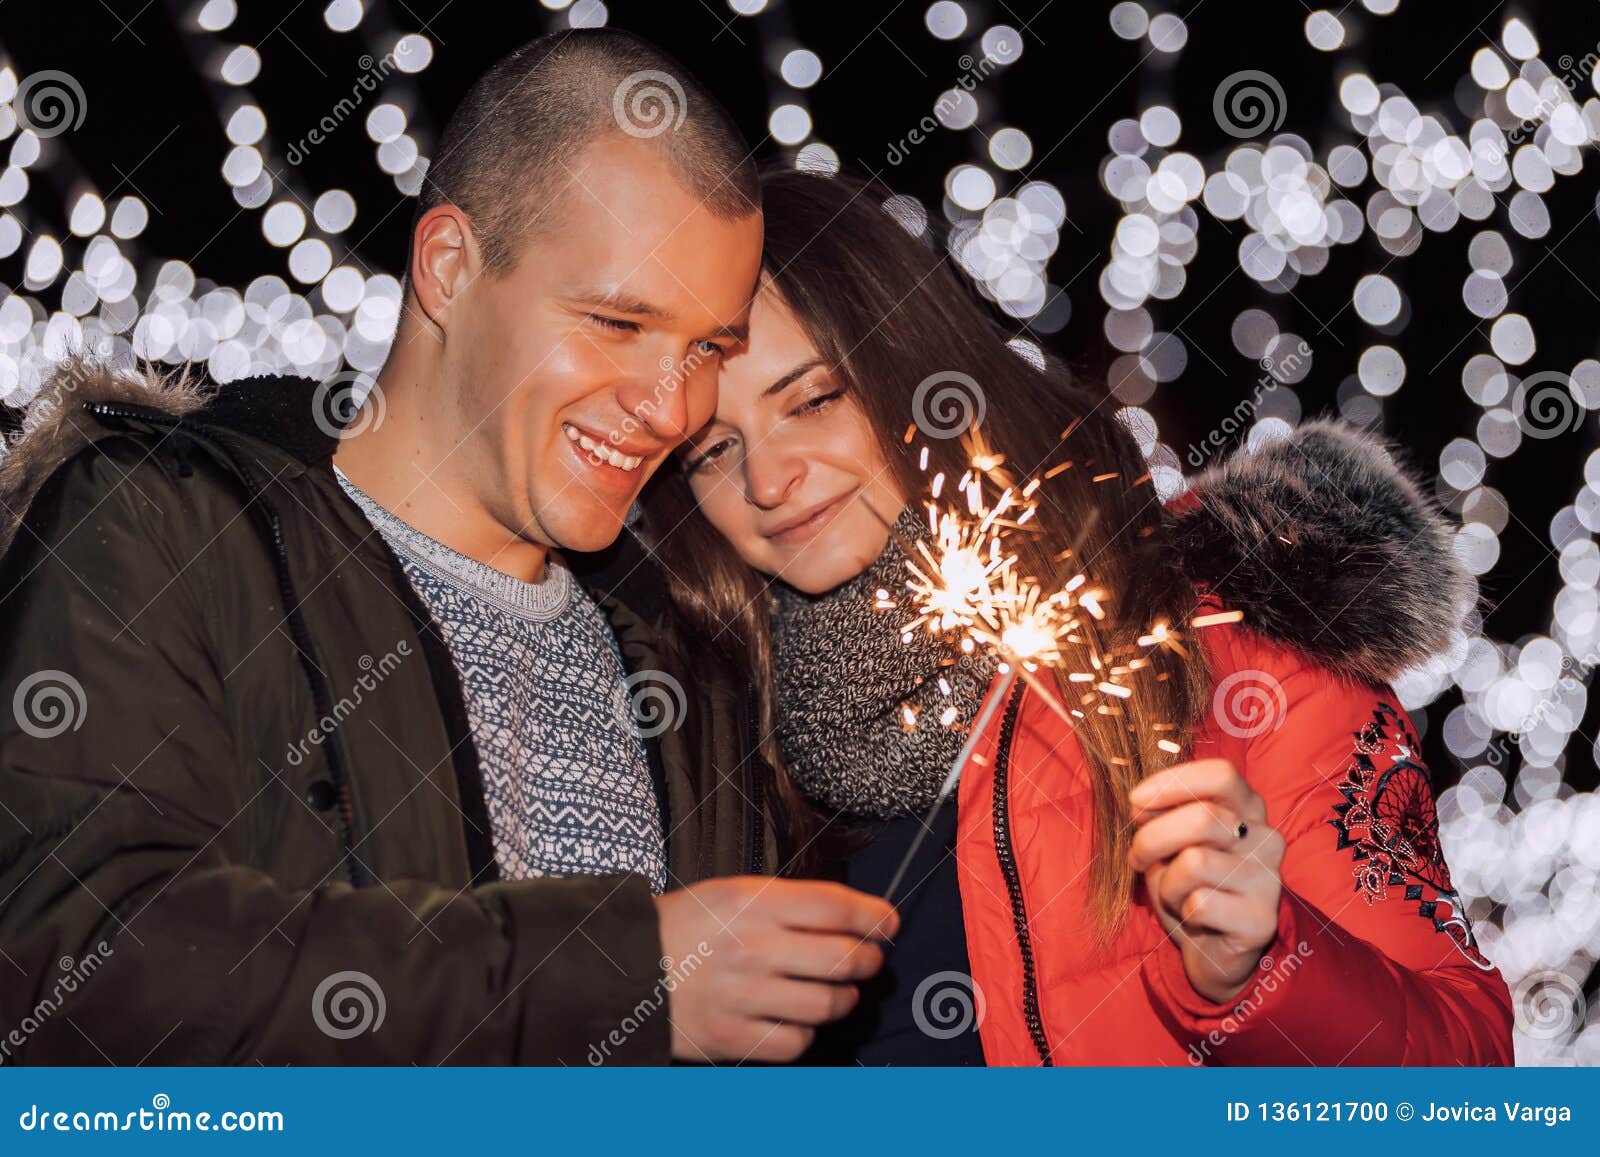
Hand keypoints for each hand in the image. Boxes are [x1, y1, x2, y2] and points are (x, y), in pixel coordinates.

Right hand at [655, 877, 897, 1061]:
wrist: (621, 967)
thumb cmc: (684, 927)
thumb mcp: (730, 892)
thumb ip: (788, 902)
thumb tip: (851, 917)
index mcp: (753, 902)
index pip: (836, 906)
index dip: (874, 915)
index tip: (888, 923)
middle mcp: (753, 947)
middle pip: (844, 958)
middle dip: (868, 960)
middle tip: (867, 960)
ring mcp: (743, 995)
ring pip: (827, 1004)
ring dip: (842, 999)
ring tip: (836, 992)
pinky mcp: (731, 1036)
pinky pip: (795, 1042)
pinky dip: (805, 1033)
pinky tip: (798, 1019)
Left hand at [1128, 758, 1284, 1003]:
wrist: (1213, 950)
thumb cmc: (1189, 886)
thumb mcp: (1170, 843)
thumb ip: (1162, 816)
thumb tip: (1141, 803)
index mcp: (1247, 809)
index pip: (1221, 775)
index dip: (1173, 783)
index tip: (1136, 802)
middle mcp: (1265, 838)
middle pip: (1203, 816)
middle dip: (1153, 838)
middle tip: (1138, 859)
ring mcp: (1269, 879)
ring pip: (1195, 862)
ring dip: (1168, 883)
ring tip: (1176, 895)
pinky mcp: (1262, 920)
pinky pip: (1200, 903)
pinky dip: (1183, 911)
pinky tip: (1195, 919)